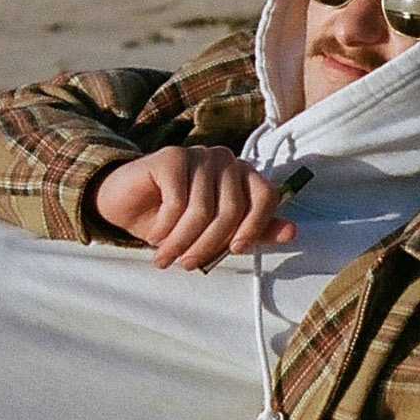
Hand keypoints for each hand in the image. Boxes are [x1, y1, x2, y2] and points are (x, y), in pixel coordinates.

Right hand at [90, 145, 297, 269]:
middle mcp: (226, 159)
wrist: (126, 205)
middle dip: (209, 244)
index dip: (254, 226)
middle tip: (187, 265)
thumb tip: (293, 231)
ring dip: (181, 242)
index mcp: (244, 175)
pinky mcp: (171, 157)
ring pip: (202, 210)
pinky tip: (154, 237)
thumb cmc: (176, 221)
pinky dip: (165, 227)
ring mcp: (199, 154)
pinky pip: (178, 202)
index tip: (235, 250)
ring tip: (165, 259)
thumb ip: (254, 231)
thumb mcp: (217, 233)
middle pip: (233, 208)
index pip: (267, 196)